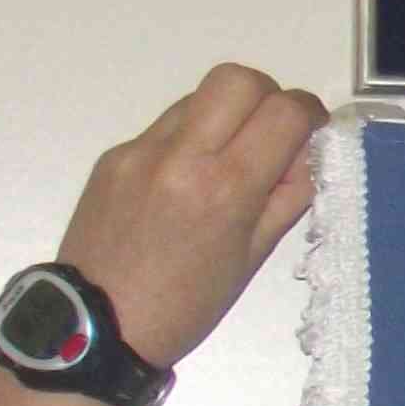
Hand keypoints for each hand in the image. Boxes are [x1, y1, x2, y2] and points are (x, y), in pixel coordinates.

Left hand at [0, 65, 325, 405]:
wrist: (95, 327)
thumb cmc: (185, 306)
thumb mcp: (252, 259)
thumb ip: (287, 198)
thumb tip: (308, 154)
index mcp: (225, 189)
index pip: (284, 113)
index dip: (309, 114)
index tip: (309, 132)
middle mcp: (181, 156)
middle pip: (238, 79)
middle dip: (266, 96)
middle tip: (269, 133)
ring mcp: (141, 151)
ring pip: (198, 97)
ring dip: (225, 116)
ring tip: (224, 162)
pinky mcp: (114, 155)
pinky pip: (165, 127)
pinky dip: (188, 141)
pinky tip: (182, 184)